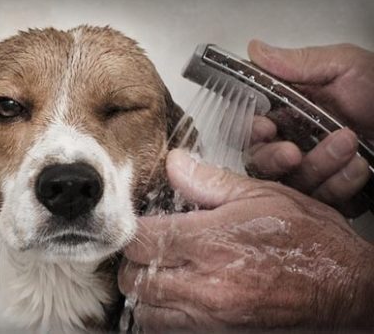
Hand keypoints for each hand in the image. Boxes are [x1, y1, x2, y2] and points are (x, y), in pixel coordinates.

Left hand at [119, 149, 373, 329]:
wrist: (348, 291)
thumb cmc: (311, 243)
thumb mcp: (264, 197)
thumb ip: (210, 182)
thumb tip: (174, 163)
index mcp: (212, 243)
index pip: (141, 240)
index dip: (134, 230)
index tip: (142, 223)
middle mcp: (205, 286)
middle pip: (134, 278)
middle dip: (135, 261)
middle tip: (149, 248)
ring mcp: (210, 317)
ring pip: (146, 310)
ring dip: (145, 291)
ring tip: (162, 272)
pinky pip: (169, 329)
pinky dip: (163, 314)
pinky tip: (178, 295)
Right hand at [246, 41, 373, 215]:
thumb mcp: (346, 67)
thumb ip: (300, 63)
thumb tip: (255, 50)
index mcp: (288, 112)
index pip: (249, 128)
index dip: (249, 132)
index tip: (264, 128)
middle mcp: (293, 143)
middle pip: (259, 163)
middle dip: (273, 159)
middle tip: (293, 153)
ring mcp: (312, 172)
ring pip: (291, 184)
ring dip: (318, 166)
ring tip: (348, 144)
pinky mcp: (332, 195)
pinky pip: (321, 202)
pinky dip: (341, 184)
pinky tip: (359, 167)